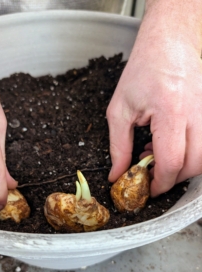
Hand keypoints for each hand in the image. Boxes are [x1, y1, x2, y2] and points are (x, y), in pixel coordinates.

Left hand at [106, 3, 201, 196]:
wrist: (169, 44)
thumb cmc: (142, 70)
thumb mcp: (120, 110)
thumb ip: (118, 147)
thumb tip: (117, 174)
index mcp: (171, 112)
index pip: (172, 162)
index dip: (160, 183)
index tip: (148, 189)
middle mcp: (196, 115)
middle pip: (193, 165)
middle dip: (171, 179)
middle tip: (150, 176)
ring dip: (179, 167)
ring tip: (153, 156)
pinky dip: (186, 154)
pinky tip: (165, 145)